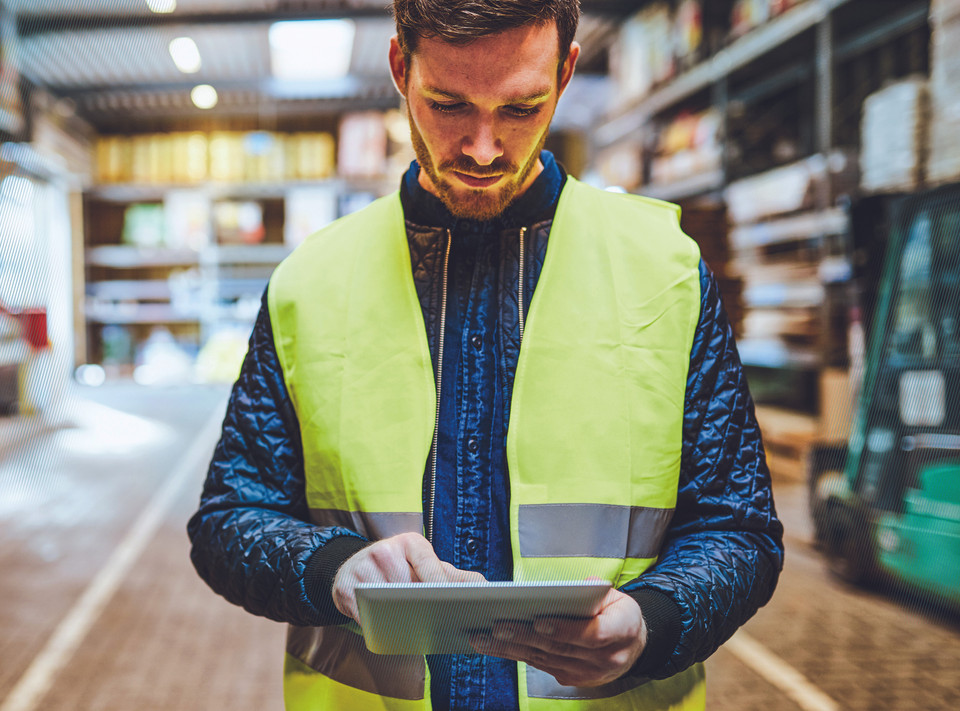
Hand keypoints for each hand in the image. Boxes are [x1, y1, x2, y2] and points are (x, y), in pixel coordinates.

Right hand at [332, 532, 485, 622]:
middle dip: (421, 603)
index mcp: (410, 542)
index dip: (441, 585)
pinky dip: (377, 623)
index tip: (453, 603)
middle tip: (437, 620)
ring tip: (415, 628)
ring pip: (386, 599)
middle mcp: (385, 550)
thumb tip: (487, 587)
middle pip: (407, 584)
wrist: (355, 567)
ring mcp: (362, 567)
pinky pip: (364, 612)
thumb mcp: (427, 564)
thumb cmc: (400, 567)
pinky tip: (389, 630)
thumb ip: (456, 577)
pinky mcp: (345, 587)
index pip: (429, 564)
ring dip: (399, 616)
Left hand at [471, 586, 646, 687]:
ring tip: (485, 638)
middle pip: (561, 648)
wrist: (633, 645)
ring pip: (546, 660)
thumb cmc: (620, 614)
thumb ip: (597, 590)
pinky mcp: (574, 679)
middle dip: (526, 637)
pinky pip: (543, 666)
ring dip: (513, 649)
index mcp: (622, 631)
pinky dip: (518, 656)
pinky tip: (497, 646)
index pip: (592, 634)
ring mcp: (590, 673)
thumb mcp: (617, 596)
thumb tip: (576, 587)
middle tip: (498, 626)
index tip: (538, 621)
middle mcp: (607, 658)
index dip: (564, 629)